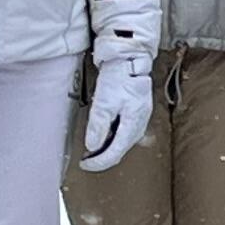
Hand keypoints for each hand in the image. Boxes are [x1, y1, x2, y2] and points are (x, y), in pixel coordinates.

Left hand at [78, 54, 154, 171]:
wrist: (130, 60)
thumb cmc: (119, 78)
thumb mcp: (103, 103)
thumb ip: (98, 127)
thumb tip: (93, 146)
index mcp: (132, 125)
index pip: (114, 153)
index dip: (98, 163)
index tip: (85, 165)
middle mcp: (139, 126)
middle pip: (120, 150)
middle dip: (102, 158)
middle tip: (86, 160)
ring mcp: (139, 120)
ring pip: (123, 143)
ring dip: (107, 149)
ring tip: (92, 150)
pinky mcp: (137, 114)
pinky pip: (125, 133)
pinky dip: (113, 139)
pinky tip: (104, 136)